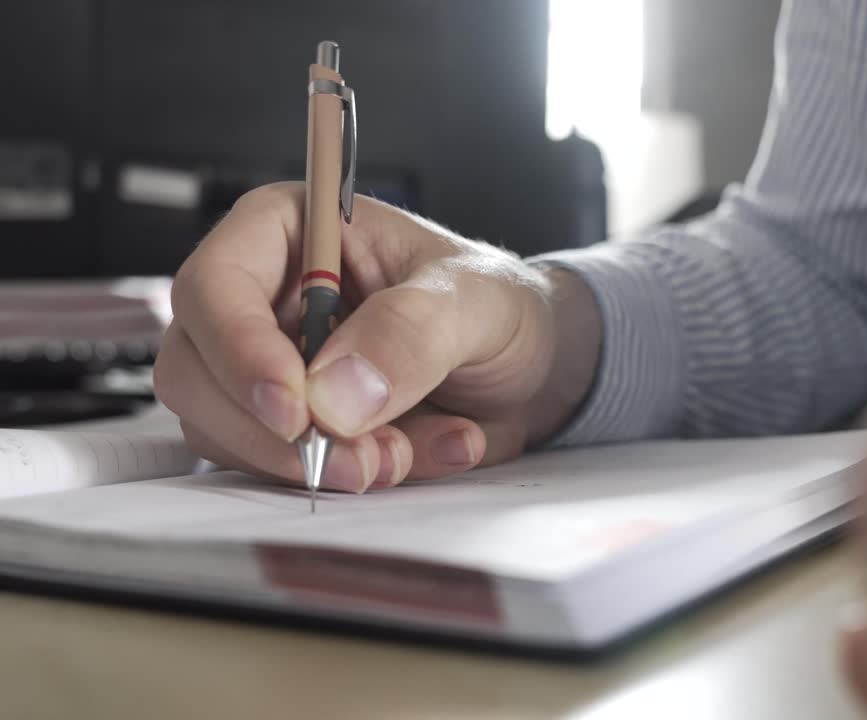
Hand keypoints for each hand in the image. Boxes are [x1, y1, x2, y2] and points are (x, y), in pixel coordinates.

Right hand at [154, 183, 600, 492]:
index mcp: (291, 232)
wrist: (530, 370)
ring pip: (226, 433)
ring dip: (313, 464)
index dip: (239, 353)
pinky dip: (345, 478)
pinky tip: (416, 455)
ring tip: (406, 453)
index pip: (214, 287)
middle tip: (362, 457)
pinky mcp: (289, 428)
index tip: (296, 412)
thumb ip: (411, 332)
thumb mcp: (476, 301)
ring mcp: (267, 369)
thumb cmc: (496, 307)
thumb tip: (332, 392)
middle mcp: (263, 299)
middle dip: (276, 432)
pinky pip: (276, 470)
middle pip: (195, 371)